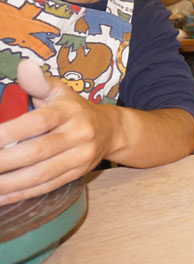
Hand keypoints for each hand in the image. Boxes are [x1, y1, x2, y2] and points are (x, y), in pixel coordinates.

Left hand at [0, 60, 113, 204]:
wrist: (112, 130)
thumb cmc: (74, 109)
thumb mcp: (60, 91)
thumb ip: (38, 82)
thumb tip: (24, 67)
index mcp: (70, 111)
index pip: (38, 122)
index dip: (10, 133)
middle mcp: (79, 134)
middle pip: (38, 151)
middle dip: (5, 162)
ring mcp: (81, 156)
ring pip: (43, 174)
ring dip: (10, 183)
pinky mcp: (78, 173)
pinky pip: (49, 186)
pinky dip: (23, 193)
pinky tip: (2, 196)